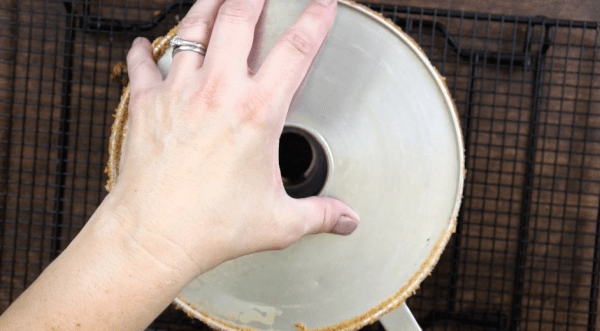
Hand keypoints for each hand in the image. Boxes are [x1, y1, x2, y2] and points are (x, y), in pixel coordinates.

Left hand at [107, 0, 358, 280]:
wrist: (153, 236)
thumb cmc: (210, 227)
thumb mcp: (279, 222)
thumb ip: (320, 214)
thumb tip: (346, 219)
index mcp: (257, 112)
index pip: (296, 49)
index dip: (315, 19)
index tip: (323, 5)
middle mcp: (218, 91)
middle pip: (239, 17)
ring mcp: (179, 92)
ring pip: (193, 28)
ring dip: (208, 6)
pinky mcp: (147, 104)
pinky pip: (143, 63)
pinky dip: (144, 51)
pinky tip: (144, 44)